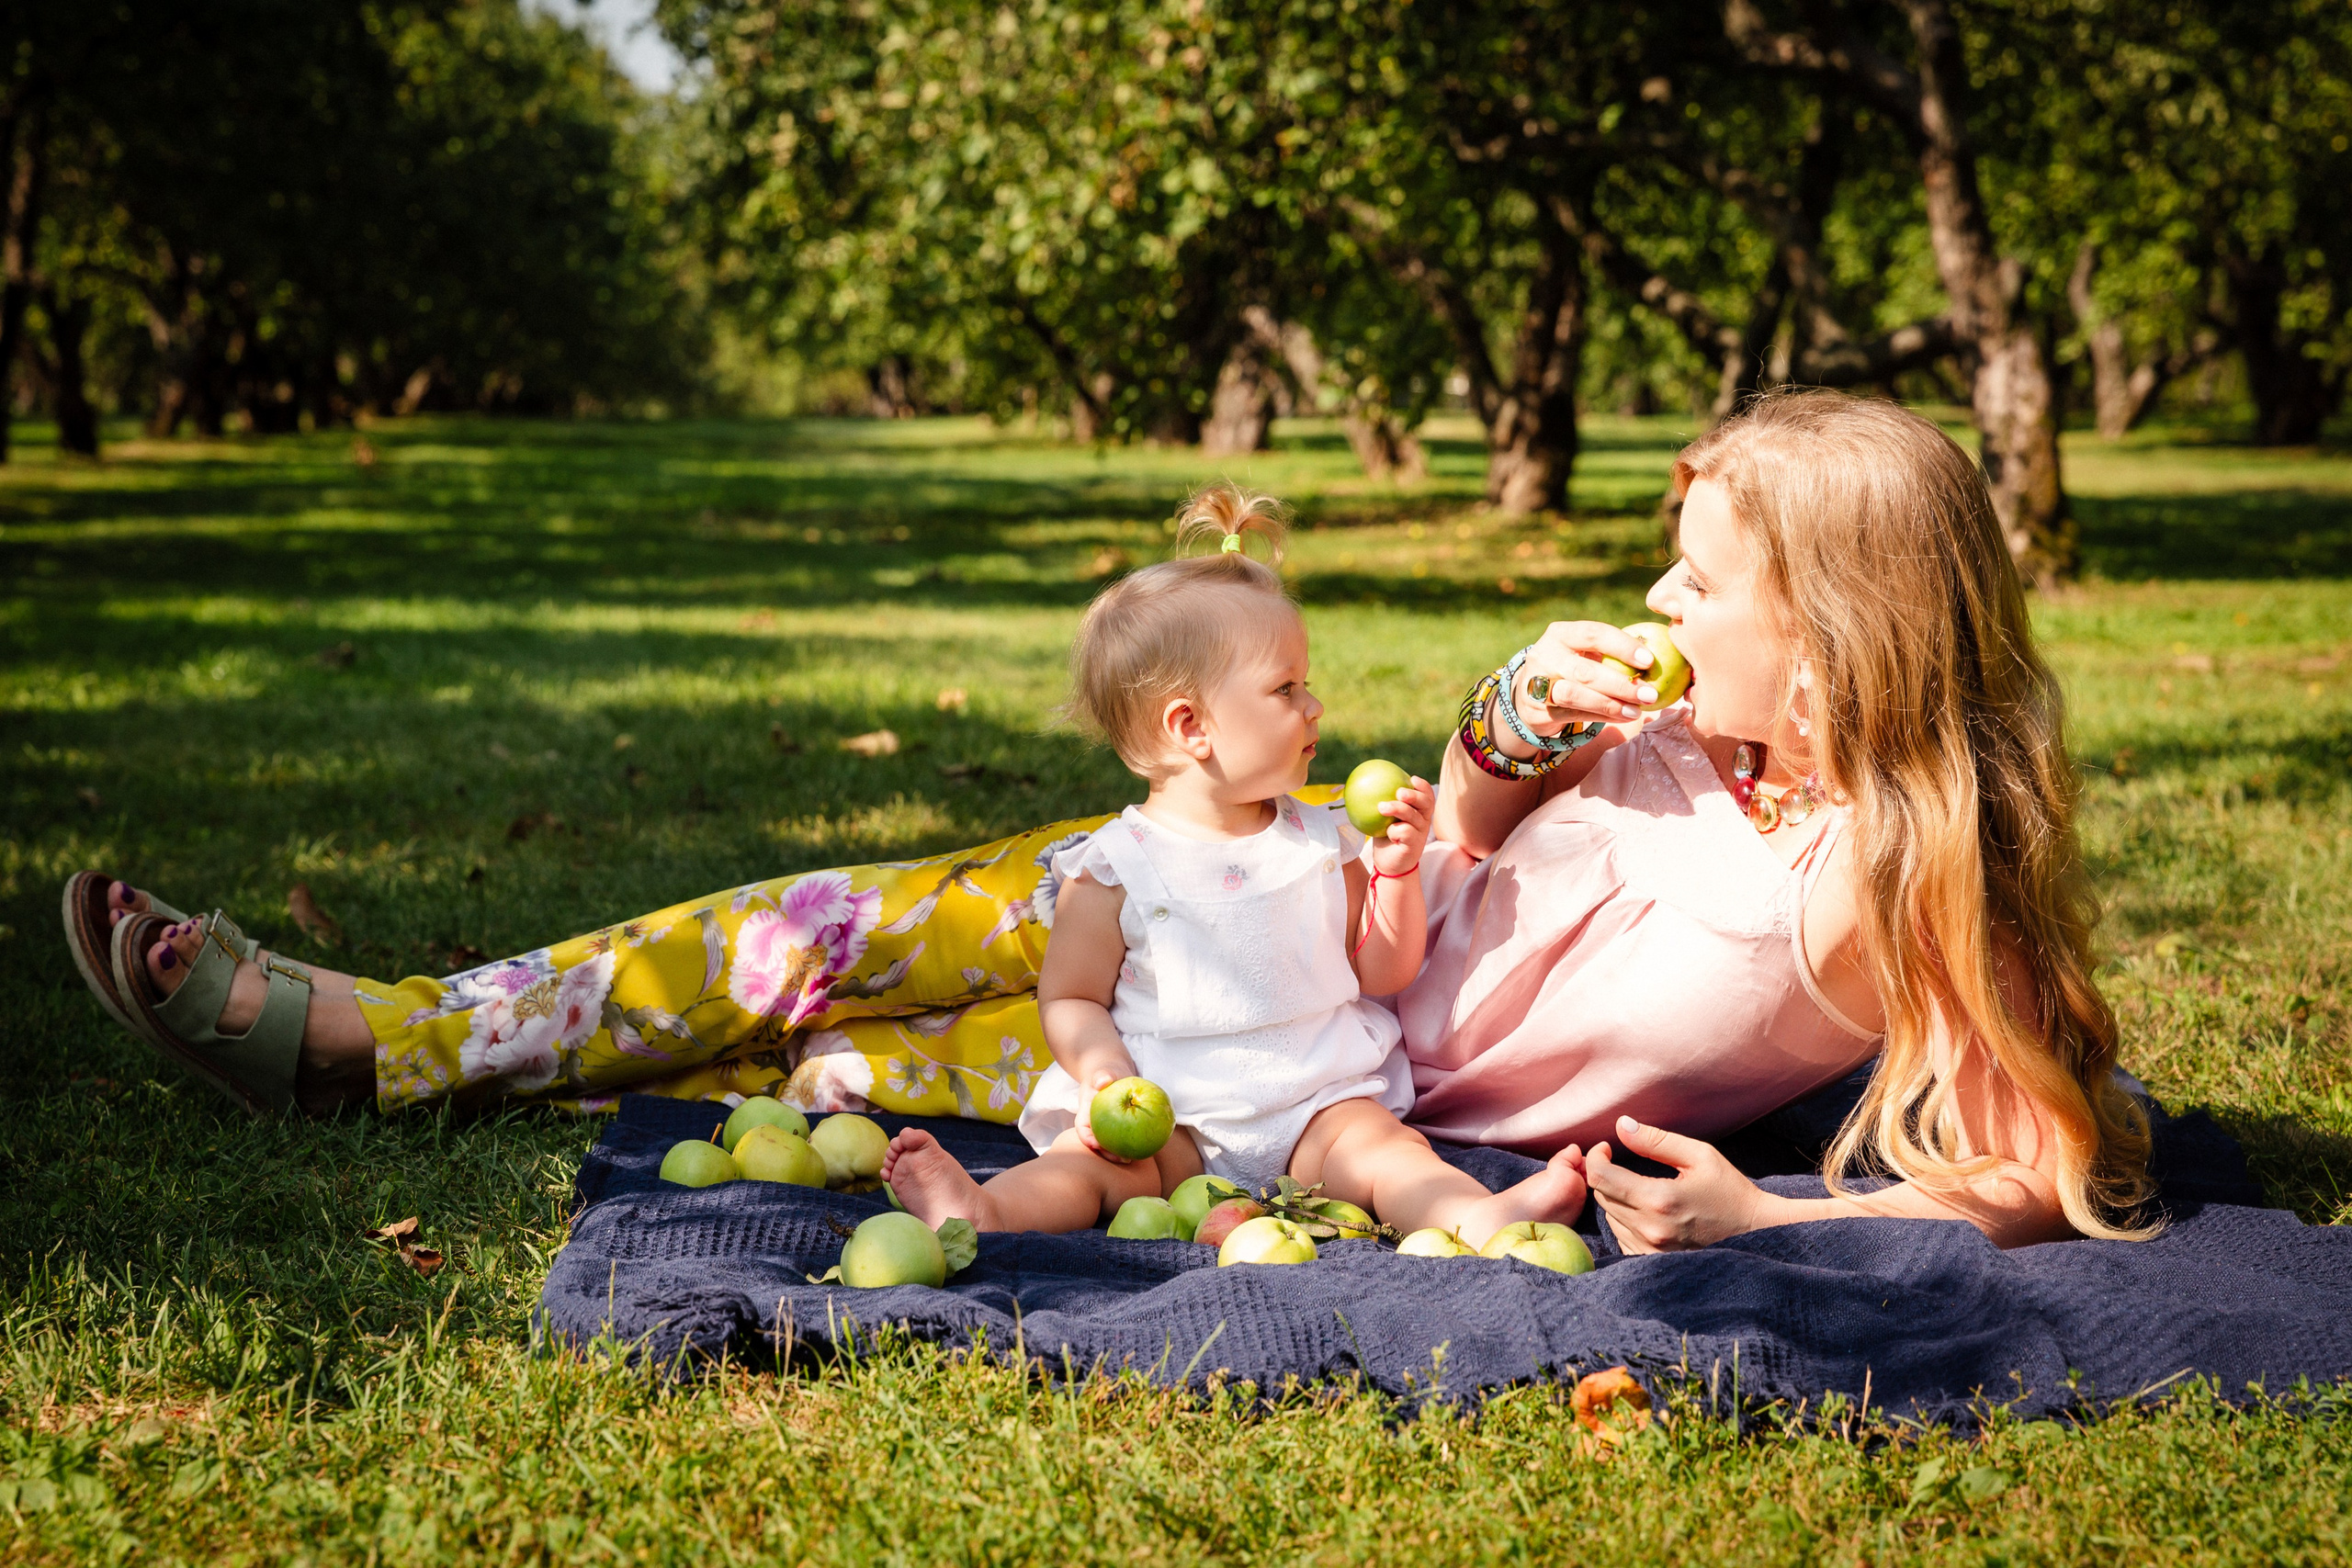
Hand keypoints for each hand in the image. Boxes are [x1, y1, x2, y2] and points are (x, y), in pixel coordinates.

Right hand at [1072, 1065, 1138, 1163]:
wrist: (1113, 1074)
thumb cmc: (1107, 1071)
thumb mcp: (1104, 1070)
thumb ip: (1103, 1074)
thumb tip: (1103, 1081)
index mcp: (1086, 1112)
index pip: (1082, 1129)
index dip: (1086, 1139)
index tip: (1096, 1145)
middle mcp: (1094, 1124)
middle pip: (1096, 1143)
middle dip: (1107, 1153)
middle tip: (1122, 1158)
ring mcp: (1106, 1127)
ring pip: (1110, 1144)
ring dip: (1119, 1153)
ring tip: (1132, 1159)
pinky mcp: (1120, 1128)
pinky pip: (1125, 1137)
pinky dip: (1133, 1143)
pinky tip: (1145, 1148)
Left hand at [1366, 777, 1434, 875]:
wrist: (1388, 866)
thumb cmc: (1385, 838)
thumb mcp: (1384, 819)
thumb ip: (1383, 804)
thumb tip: (1364, 784)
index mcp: (1419, 813)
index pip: (1427, 796)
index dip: (1423, 786)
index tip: (1412, 778)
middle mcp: (1423, 822)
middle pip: (1426, 804)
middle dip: (1414, 795)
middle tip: (1399, 792)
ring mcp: (1420, 834)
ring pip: (1413, 816)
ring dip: (1398, 809)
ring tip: (1382, 807)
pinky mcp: (1414, 846)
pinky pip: (1404, 832)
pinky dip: (1394, 831)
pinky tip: (1388, 834)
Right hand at [1509, 621, 1655, 739]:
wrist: (1529, 693)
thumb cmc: (1572, 666)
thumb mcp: (1584, 651)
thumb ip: (1612, 651)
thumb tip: (1663, 654)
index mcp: (1560, 633)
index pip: (1594, 633)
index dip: (1623, 646)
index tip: (1649, 661)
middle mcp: (1544, 655)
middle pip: (1585, 671)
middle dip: (1621, 684)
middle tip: (1650, 694)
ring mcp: (1536, 684)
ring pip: (1576, 696)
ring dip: (1610, 704)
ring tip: (1637, 711)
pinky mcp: (1536, 710)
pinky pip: (1574, 715)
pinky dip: (1601, 717)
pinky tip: (1622, 717)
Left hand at [1585, 1115, 1782, 1252]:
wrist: (1756, 1233)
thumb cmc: (1730, 1190)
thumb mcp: (1699, 1155)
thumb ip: (1656, 1140)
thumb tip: (1621, 1125)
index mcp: (1659, 1200)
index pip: (1601, 1178)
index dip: (1595, 1158)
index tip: (1605, 1148)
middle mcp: (1650, 1229)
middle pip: (1602, 1196)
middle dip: (1606, 1175)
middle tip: (1619, 1163)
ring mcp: (1651, 1250)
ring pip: (1610, 1217)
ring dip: (1615, 1198)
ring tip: (1638, 1188)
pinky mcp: (1652, 1262)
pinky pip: (1621, 1237)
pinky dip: (1625, 1220)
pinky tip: (1645, 1211)